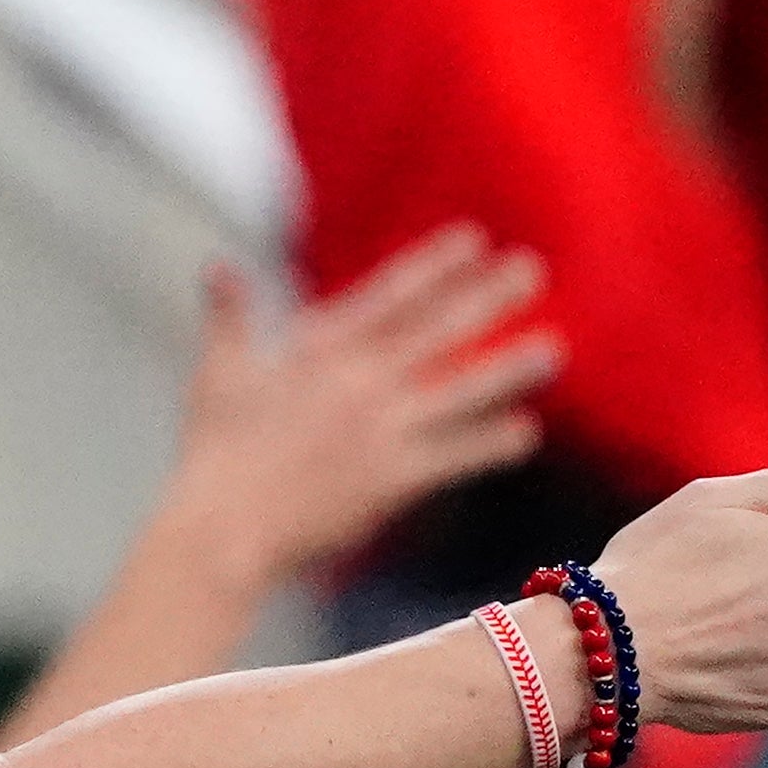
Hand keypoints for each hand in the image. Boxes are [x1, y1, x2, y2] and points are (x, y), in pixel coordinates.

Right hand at [156, 227, 558, 585]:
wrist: (223, 527)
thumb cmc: (213, 451)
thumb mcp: (218, 373)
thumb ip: (229, 316)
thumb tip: (218, 267)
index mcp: (317, 349)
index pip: (390, 295)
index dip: (435, 265)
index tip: (475, 239)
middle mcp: (358, 381)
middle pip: (437, 330)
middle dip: (487, 296)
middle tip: (532, 269)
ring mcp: (380, 430)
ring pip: (460, 391)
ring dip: (509, 369)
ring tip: (553, 350)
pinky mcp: (392, 479)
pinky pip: (454, 456)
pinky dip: (491, 444)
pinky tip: (526, 432)